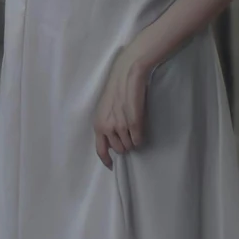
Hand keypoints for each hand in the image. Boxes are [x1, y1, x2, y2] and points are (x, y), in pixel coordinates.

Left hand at [92, 42, 155, 167]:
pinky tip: (141, 129)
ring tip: (134, 126)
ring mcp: (121, 126)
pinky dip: (140, 138)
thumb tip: (112, 139)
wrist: (127, 73)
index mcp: (98, 124)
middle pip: (119, 150)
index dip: (107, 160)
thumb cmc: (117, 88)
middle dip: (124, 145)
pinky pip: (139, 140)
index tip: (111, 166)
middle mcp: (107, 128)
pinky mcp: (134, 123)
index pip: (100, 150)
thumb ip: (106, 124)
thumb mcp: (105, 108)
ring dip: (133, 140)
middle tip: (129, 133)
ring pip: (130, 146)